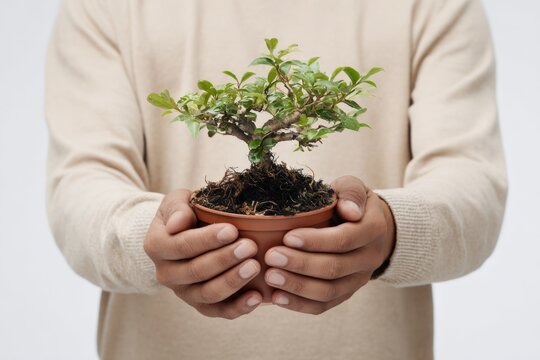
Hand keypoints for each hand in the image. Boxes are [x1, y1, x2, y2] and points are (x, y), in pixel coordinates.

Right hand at [144, 189, 262, 318]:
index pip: (182, 245)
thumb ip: (178, 208)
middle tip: (250, 246)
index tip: (232, 230)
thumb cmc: (185, 212)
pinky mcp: (201, 305)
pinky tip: (256, 297)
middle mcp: (166, 274)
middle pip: (196, 271)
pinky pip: (218, 311)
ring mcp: (183, 292)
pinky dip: (238, 308)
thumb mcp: (178, 201)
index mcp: (157, 246)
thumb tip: (177, 224)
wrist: (185, 233)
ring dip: (233, 281)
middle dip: (225, 259)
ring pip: (208, 294)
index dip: (207, 240)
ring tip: (255, 266)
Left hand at [263, 176, 395, 313]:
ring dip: (297, 287)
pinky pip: (324, 305)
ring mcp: (358, 280)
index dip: (315, 241)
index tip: (287, 237)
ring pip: (328, 291)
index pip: (344, 239)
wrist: (369, 228)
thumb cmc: (350, 203)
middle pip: (334, 268)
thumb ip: (350, 193)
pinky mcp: (346, 293)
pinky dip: (300, 304)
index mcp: (372, 229)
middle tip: (271, 257)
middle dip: (300, 264)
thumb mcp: (353, 187)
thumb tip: (349, 210)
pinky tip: (277, 297)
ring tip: (270, 277)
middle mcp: (369, 258)